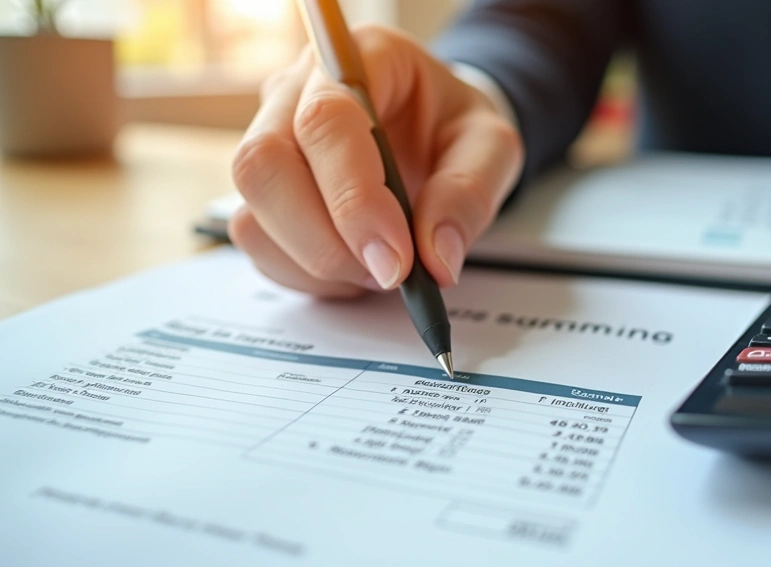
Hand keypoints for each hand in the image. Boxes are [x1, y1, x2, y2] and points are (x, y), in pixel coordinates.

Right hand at [229, 26, 523, 297]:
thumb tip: (436, 256)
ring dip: (317, 263)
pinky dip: (306, 275)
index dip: (354, 197)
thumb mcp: (491, 146)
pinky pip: (257, 244)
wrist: (433, 136)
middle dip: (325, 241)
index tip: (397, 258)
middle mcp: (295, 92)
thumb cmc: (454, 127)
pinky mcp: (263, 194)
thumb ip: (470, 191)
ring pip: (251, 213)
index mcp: (358, 58)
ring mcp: (269, 141)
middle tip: (389, 274)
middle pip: (265, 165)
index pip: (326, 120)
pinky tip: (354, 269)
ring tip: (380, 270)